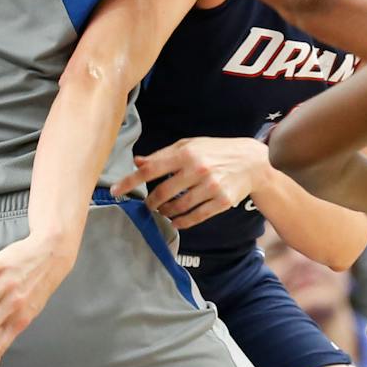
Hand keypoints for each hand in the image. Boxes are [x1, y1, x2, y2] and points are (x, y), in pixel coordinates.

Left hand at [110, 137, 269, 228]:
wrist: (251, 162)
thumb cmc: (215, 151)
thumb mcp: (189, 145)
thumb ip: (162, 155)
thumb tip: (137, 162)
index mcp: (186, 153)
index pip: (151, 169)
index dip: (130, 181)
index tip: (115, 191)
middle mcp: (198, 170)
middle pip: (162, 193)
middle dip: (151, 202)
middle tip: (148, 205)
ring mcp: (211, 187)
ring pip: (178, 207)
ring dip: (165, 212)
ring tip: (163, 211)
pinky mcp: (221, 202)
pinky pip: (195, 217)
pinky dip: (182, 222)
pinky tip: (175, 221)